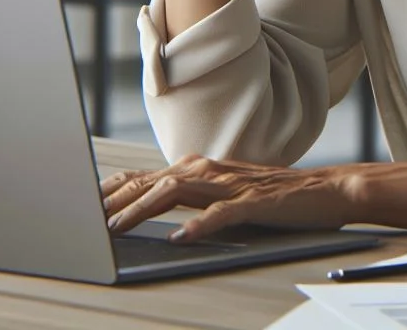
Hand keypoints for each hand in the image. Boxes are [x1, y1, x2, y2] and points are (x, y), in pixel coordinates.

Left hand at [100, 155, 356, 240]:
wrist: (325, 189)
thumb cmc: (273, 196)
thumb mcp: (223, 192)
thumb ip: (189, 195)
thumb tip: (147, 204)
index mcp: (200, 169)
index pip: (146, 176)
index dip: (112, 190)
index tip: (81, 206)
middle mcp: (210, 170)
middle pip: (152, 181)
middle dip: (115, 200)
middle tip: (83, 220)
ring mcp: (232, 184)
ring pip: (178, 192)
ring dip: (143, 209)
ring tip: (117, 227)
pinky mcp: (254, 201)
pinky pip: (222, 213)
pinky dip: (199, 224)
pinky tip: (181, 237)